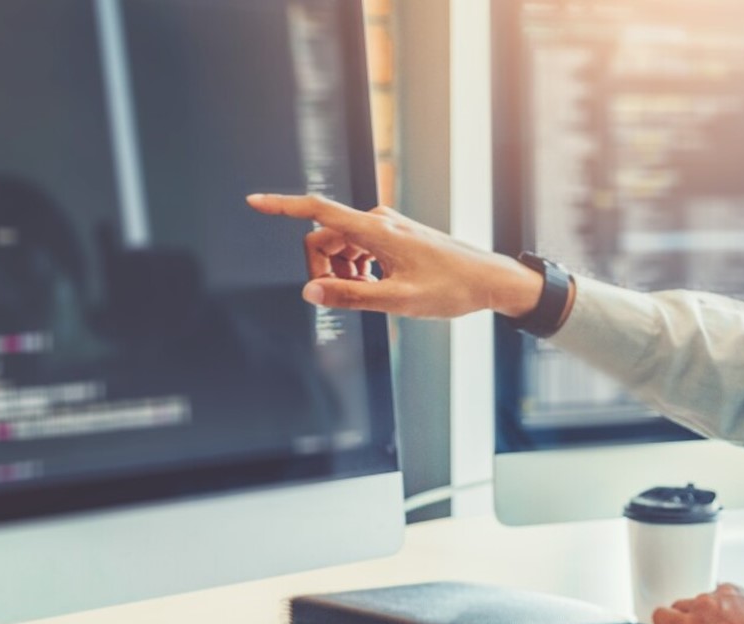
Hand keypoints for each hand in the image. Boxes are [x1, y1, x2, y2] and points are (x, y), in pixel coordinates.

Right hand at [246, 194, 543, 318]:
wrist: (489, 280)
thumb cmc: (451, 288)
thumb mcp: (398, 300)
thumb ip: (351, 296)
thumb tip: (310, 292)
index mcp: (376, 230)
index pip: (318, 210)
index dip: (282, 206)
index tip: (254, 202)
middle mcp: (378, 221)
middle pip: (324, 238)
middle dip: (322, 269)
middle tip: (342, 299)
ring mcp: (386, 227)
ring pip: (340, 246)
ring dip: (341, 273)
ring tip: (368, 296)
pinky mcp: (394, 236)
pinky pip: (358, 249)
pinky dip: (357, 270)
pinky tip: (376, 289)